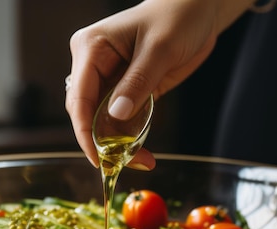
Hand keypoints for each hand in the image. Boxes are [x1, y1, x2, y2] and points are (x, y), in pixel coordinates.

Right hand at [64, 0, 252, 167]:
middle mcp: (93, 65)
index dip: (84, 131)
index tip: (98, 157)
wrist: (198, 10)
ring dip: (118, 145)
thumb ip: (137, 82)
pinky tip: (143, 153)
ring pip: (103, 122)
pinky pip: (121, 120)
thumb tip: (116, 115)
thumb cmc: (178, 16)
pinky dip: (130, 139)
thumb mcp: (160, 49)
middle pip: (86, 113)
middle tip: (122, 166)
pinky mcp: (126, 91)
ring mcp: (109, 79)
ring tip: (141, 162)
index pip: (78, 96)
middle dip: (102, 142)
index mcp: (91, 48)